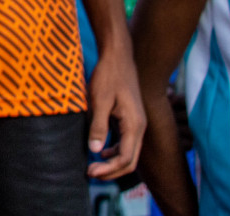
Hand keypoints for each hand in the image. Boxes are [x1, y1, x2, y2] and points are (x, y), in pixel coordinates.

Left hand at [87, 43, 144, 179]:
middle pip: (129, 160)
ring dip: (113, 162)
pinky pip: (126, 142)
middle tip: (90, 173)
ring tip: (94, 166)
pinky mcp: (130, 119)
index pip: (125, 159)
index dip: (108, 169)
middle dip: (111, 171)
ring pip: (129, 153)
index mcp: (134, 126)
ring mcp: (136, 124)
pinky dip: (115, 151)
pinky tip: (102, 151)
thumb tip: (95, 150)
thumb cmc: (108, 76)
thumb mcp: (99, 100)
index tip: (90, 171)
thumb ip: (98, 126)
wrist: (118, 57)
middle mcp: (139, 127)